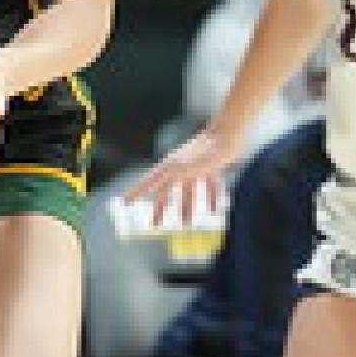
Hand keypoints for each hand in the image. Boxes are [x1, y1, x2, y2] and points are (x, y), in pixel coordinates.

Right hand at [121, 126, 243, 228]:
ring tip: (186, 224)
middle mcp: (181, 166)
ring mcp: (196, 166)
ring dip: (187, 206)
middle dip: (161, 207)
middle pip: (168, 190)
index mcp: (171, 165)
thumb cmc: (210, 148)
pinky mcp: (212, 166)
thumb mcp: (188, 164)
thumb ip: (173, 175)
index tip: (125, 202)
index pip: (150, 181)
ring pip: (188, 190)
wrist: (230, 132)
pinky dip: (210, 197)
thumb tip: (158, 185)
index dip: (137, 192)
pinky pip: (209, 184)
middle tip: (154, 224)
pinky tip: (214, 210)